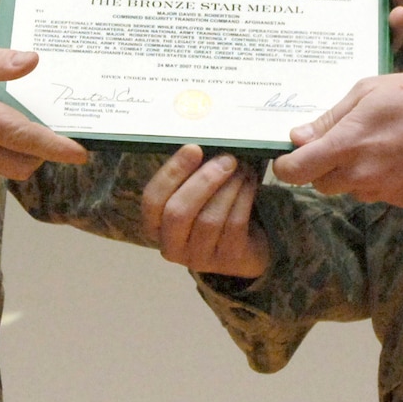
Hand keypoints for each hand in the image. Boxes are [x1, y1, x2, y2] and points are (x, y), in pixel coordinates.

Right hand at [141, 144, 271, 277]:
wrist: (245, 245)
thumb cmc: (212, 208)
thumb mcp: (195, 193)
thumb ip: (191, 173)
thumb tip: (202, 141)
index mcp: (155, 225)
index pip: (152, 200)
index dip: (171, 173)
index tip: (193, 148)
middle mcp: (171, 246)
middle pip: (178, 212)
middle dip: (204, 180)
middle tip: (226, 159)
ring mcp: (198, 258)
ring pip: (209, 219)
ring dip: (228, 187)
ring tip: (241, 167)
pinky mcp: (227, 260)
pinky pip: (234, 225)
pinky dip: (243, 199)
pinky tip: (250, 183)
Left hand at [273, 74, 402, 206]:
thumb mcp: (367, 91)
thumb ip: (330, 118)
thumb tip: (298, 138)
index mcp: (347, 145)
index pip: (297, 171)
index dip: (286, 167)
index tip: (289, 158)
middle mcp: (361, 174)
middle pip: (321, 184)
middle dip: (322, 168)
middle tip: (342, 144)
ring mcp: (383, 191)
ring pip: (350, 189)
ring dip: (352, 174)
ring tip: (376, 147)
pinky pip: (378, 194)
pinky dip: (380, 180)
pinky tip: (397, 158)